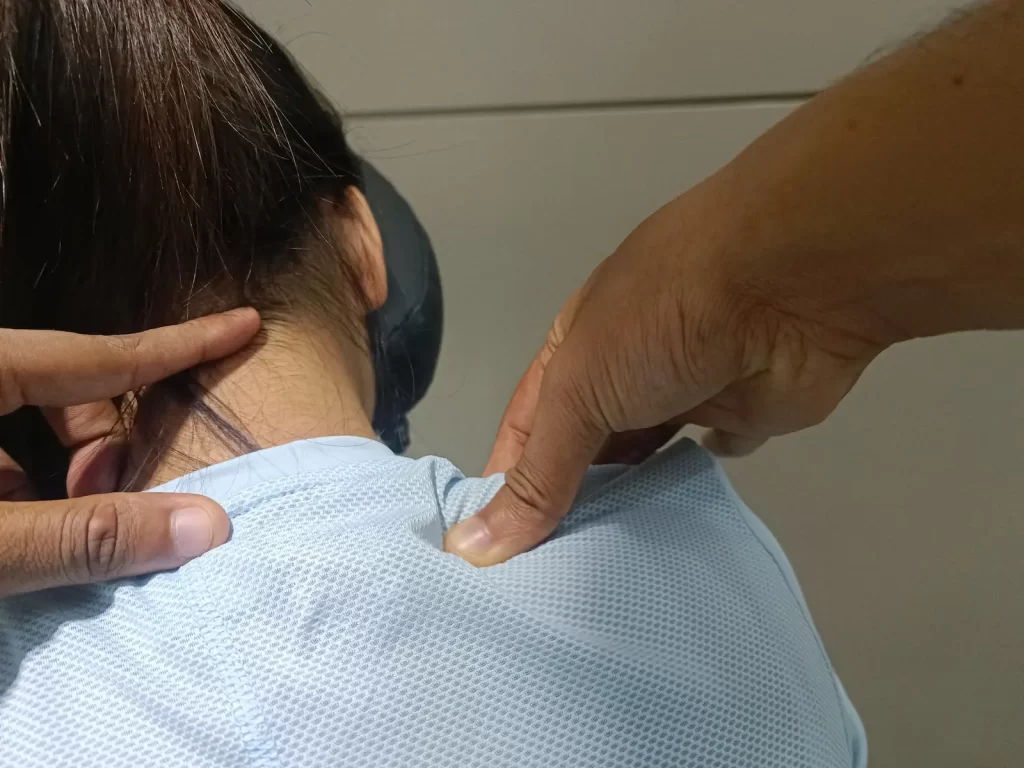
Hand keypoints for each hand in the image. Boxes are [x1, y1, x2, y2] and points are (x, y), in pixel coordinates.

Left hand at [0, 308, 259, 595]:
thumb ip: (87, 535)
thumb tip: (208, 525)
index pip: (101, 353)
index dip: (181, 344)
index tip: (246, 323)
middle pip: (66, 389)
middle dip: (102, 448)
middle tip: (106, 506)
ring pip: (27, 429)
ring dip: (57, 480)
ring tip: (48, 540)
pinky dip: (19, 494)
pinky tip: (17, 544)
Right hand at [445, 1, 1023, 565]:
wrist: (789, 282)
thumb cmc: (661, 321)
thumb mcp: (579, 391)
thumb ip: (537, 474)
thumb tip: (477, 545)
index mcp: (575, 348)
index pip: (526, 427)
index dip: (507, 486)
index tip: (491, 558)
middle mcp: (624, 370)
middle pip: (584, 450)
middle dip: (565, 506)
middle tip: (542, 587)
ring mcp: (685, 394)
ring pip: (643, 464)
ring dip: (623, 508)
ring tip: (595, 582)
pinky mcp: (742, 417)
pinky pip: (705, 467)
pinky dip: (687, 499)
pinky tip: (667, 546)